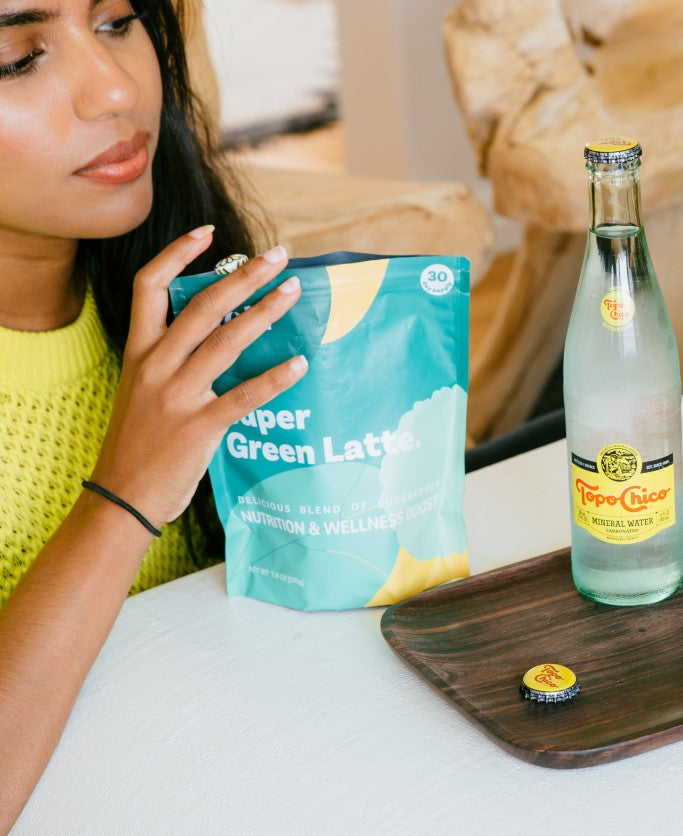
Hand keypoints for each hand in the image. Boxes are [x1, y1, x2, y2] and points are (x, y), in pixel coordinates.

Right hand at [89, 228, 308, 528]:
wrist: (122, 497)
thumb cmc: (140, 442)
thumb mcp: (143, 389)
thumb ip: (175, 360)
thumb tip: (226, 330)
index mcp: (139, 351)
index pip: (150, 287)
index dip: (178, 254)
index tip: (209, 232)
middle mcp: (155, 366)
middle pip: (201, 305)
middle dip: (243, 275)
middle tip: (279, 255)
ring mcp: (176, 395)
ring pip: (226, 341)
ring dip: (265, 313)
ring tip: (294, 292)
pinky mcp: (199, 427)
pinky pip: (244, 396)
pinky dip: (275, 378)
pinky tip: (301, 364)